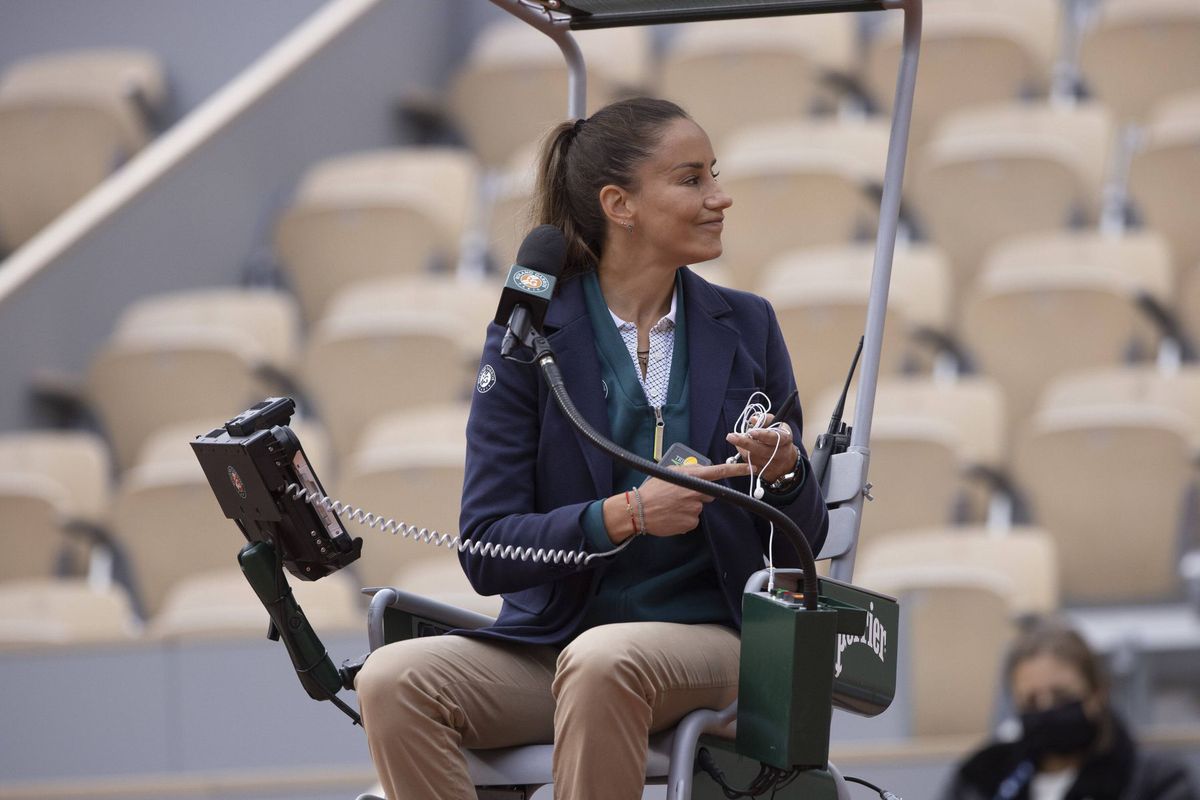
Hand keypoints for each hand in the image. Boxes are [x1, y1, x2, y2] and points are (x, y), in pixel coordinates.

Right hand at [601, 461, 749, 541]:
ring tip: (671, 506)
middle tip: (678, 495)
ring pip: (699, 507)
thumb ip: (689, 470)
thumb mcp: (670, 472)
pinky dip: (684, 518)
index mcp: (691, 477)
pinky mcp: (691, 522)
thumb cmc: (652, 489)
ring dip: (689, 507)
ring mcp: (695, 509)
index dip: (736, 469)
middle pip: (709, 493)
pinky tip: (672, 515)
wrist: (638, 510)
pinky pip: (693, 519)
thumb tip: (703, 471)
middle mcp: (696, 492)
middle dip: (698, 494)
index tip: (751, 468)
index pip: (718, 471)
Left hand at [725, 414, 798, 483]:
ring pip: (753, 458)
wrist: (787, 461)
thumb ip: (766, 419)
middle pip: (761, 450)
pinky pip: (750, 466)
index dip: (762, 435)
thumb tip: (753, 419)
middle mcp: (781, 454)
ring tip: (737, 441)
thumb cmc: (780, 438)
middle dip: (744, 443)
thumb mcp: (778, 425)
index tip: (750, 431)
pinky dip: (744, 457)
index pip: (773, 437)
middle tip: (730, 436)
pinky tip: (743, 450)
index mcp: (785, 439)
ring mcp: (773, 465)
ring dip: (742, 449)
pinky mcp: (765, 473)